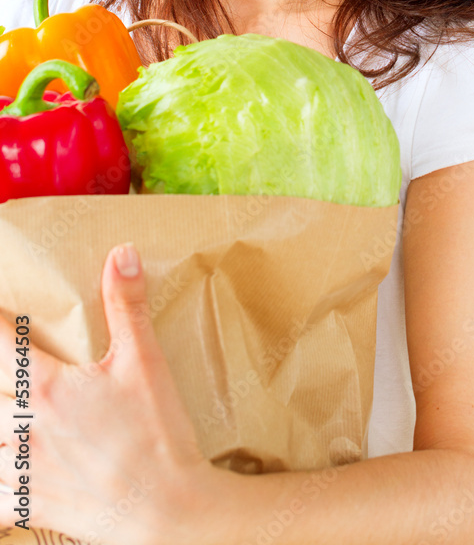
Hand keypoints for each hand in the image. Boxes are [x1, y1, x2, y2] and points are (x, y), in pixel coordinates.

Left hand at [0, 244, 214, 544]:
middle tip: (0, 373)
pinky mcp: (29, 506)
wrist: (167, 509)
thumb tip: (121, 253)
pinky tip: (0, 471)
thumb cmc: (157, 433)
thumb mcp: (147, 362)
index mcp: (47, 389)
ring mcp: (22, 471)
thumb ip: (127, 306)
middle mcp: (23, 428)